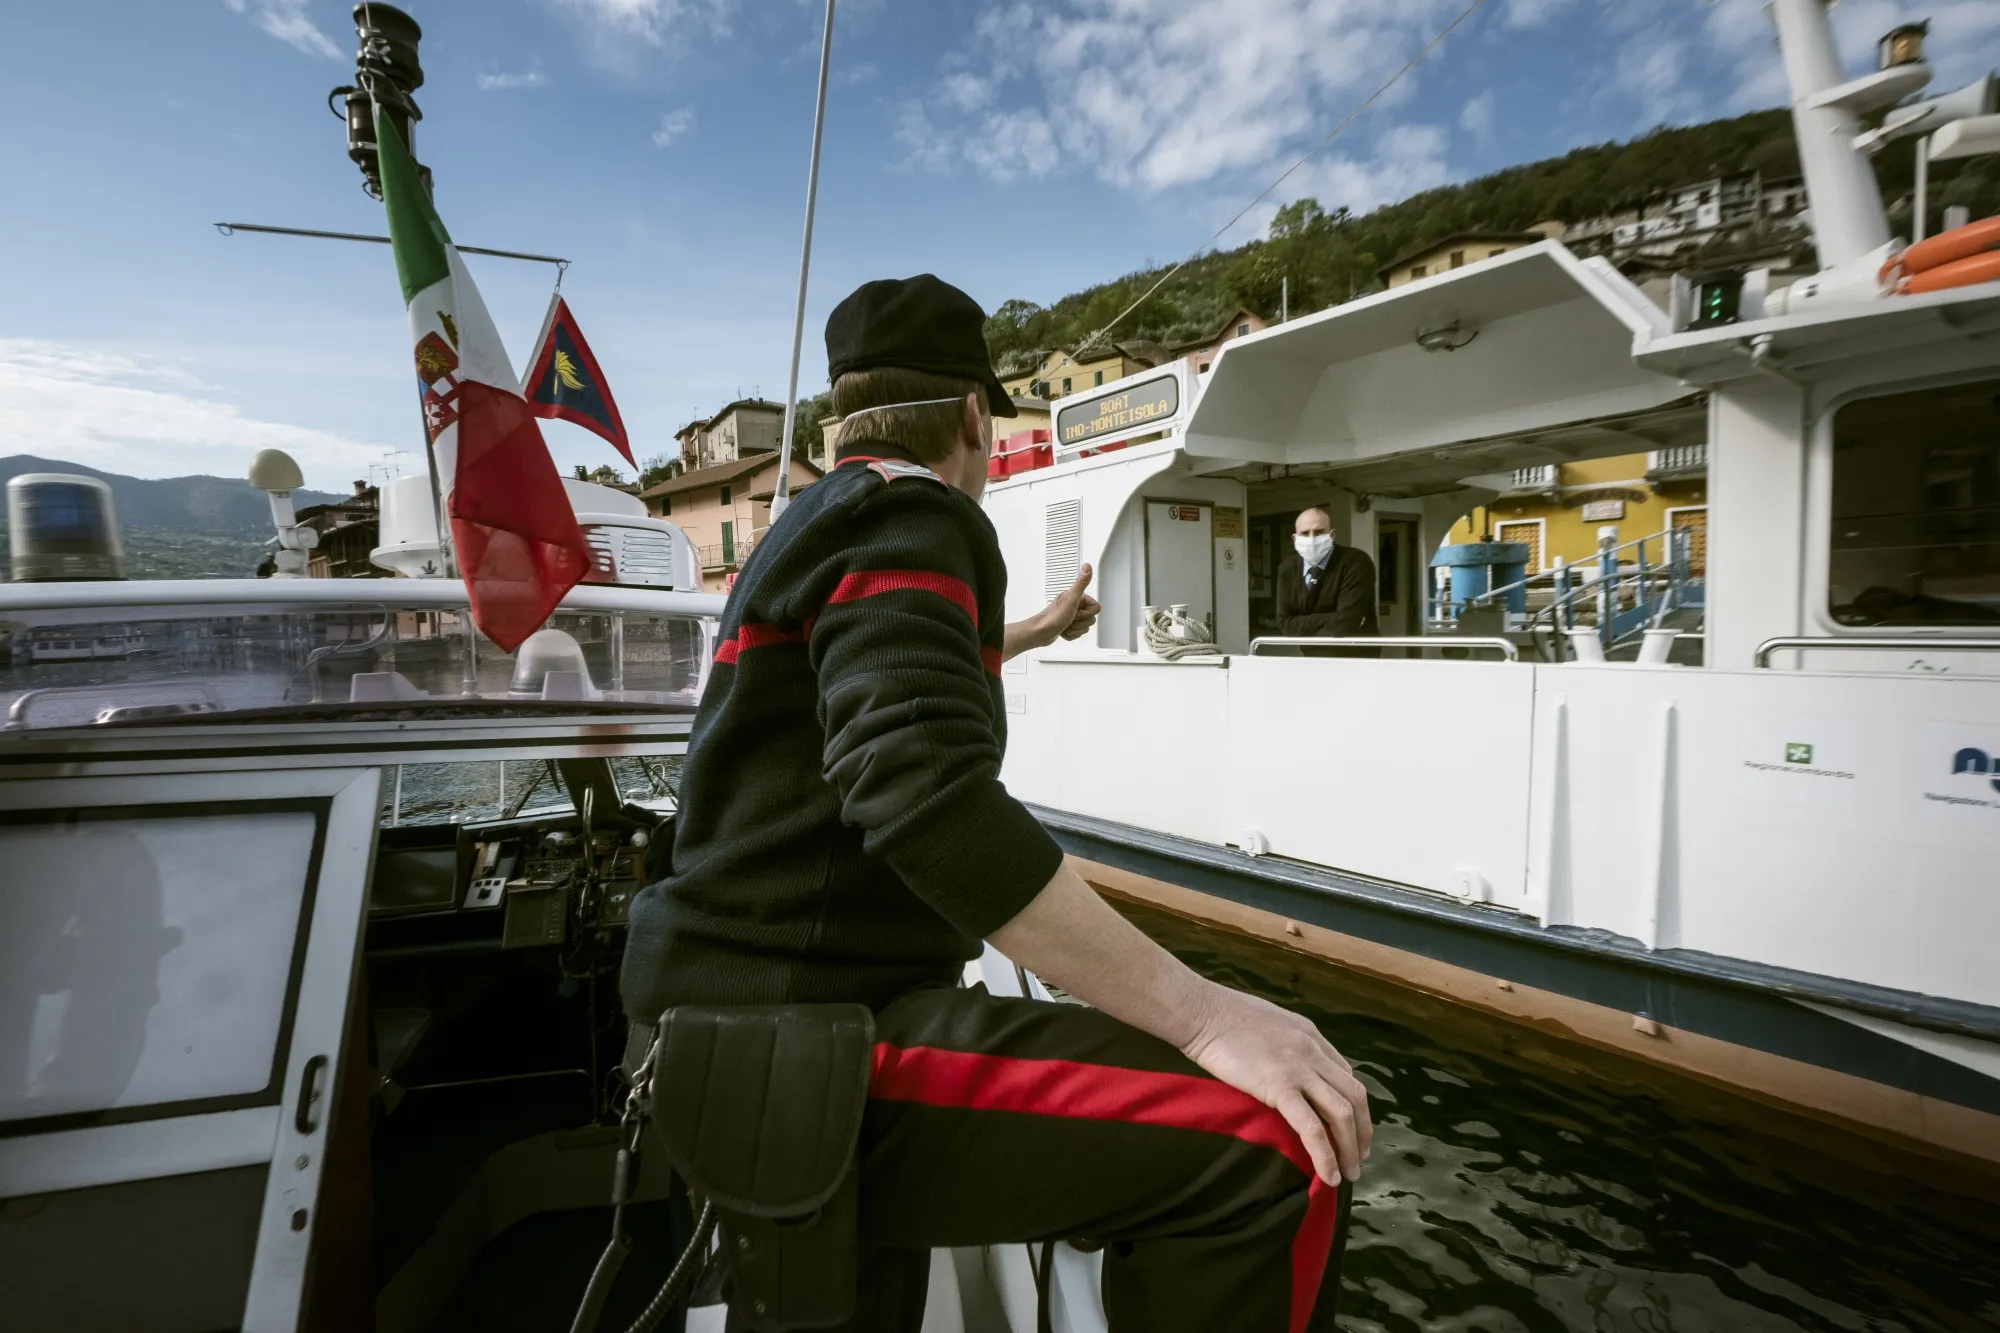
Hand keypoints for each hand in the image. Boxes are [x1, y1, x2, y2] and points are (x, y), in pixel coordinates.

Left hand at [1048, 564, 1101, 640]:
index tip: (1076, 611)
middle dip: (1080, 623)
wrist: (1040, 632)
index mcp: (1077, 597)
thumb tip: (1087, 566)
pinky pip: (1078, 634)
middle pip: (1091, 619)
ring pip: (1085, 628)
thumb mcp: (1070, 599)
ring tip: (1065, 625)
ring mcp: (1071, 616)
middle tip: (1069, 619)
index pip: (1096, 608)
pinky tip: (1063, 630)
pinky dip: (1071, 635)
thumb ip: (1081, 583)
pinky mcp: (1068, 626)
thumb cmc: (1053, 616)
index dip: (1087, 613)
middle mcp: (1075, 605)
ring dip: (1075, 629)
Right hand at [1179, 984, 1372, 1184]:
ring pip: (1342, 1114)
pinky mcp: (1279, 1087)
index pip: (1345, 1074)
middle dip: (1362, 1131)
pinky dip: (1325, 1155)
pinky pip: (1312, 1127)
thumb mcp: (1268, 1022)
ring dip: (1350, 1148)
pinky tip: (1328, 1175)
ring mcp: (1298, 1069)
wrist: (1202, 1011)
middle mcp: (1313, 1051)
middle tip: (1358, 1157)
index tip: (1349, 1128)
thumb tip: (1285, 1066)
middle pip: (1354, 1096)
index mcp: (1310, 1035)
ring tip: (1348, 1174)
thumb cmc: (1222, 1014)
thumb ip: (1285, 1043)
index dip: (1352, 1105)